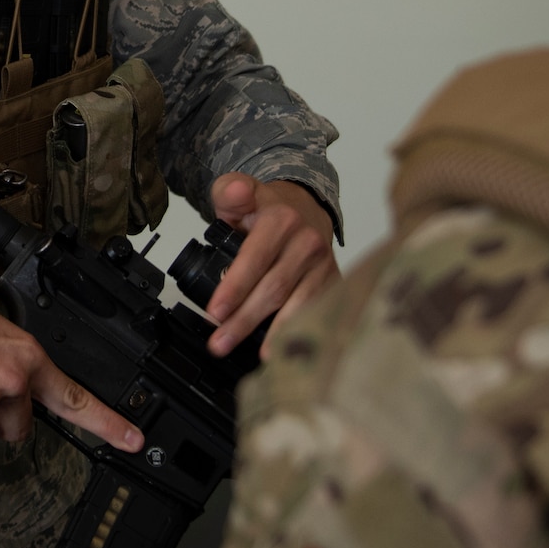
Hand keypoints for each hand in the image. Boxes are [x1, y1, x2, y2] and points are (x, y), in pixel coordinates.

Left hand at [203, 174, 339, 357]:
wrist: (305, 208)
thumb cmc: (266, 211)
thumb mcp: (238, 193)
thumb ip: (229, 192)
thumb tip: (235, 192)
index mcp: (281, 220)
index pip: (254, 259)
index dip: (234, 288)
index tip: (215, 312)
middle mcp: (307, 242)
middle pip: (274, 289)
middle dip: (244, 320)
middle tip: (220, 343)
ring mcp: (323, 265)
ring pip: (297, 305)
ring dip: (273, 335)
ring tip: (253, 355)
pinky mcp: (333, 282)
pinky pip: (315, 311)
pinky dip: (299, 332)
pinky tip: (285, 351)